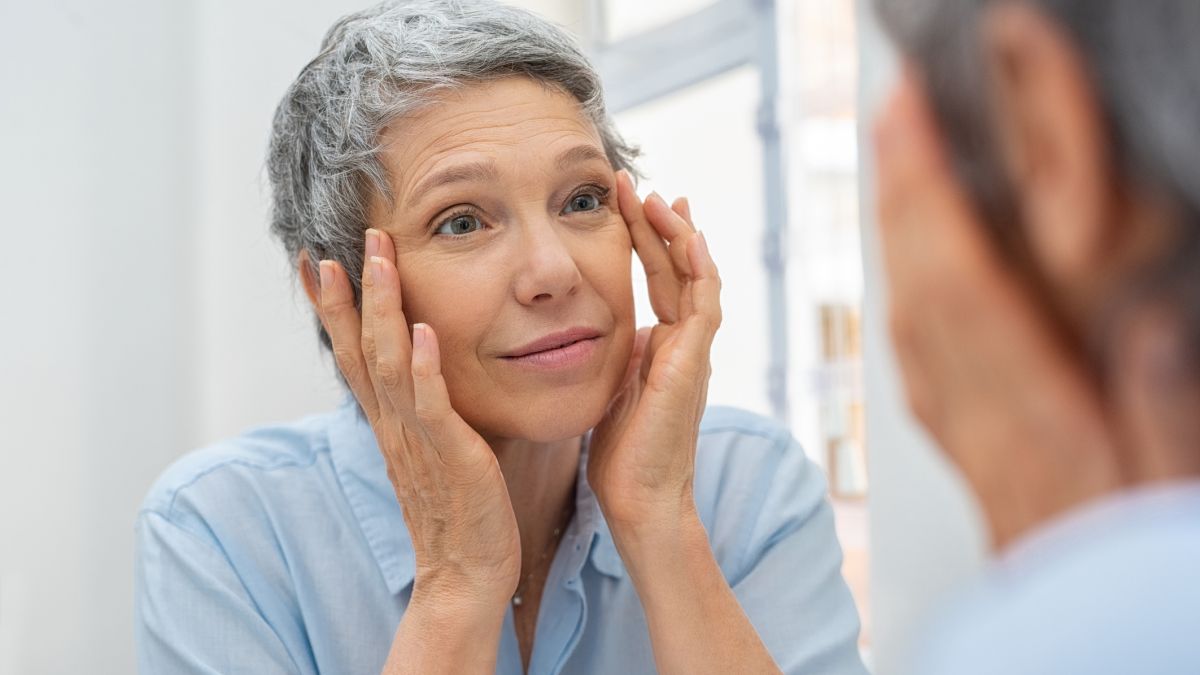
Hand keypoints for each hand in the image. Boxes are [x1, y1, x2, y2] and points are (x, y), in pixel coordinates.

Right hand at [315, 228, 519, 606]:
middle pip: (359, 349)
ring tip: (380, 261)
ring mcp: (417, 440)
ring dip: (383, 310)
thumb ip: (426, 410)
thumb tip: (428, 370)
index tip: (317, 261)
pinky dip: (423, 368)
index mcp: (389, 423)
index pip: (352, 355)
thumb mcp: (435, 450)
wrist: (467, 575)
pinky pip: (431, 406)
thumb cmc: (460, 512)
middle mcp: (393, 426)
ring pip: (388, 364)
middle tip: (340, 243)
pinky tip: (422, 332)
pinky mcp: (450, 456)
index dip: (334, 309)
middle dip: (350, 294)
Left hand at [588, 171, 721, 535]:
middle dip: (658, 223)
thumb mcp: (612, 389)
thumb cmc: (622, 455)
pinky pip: (704, 306)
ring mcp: (693, 352)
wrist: (640, 498)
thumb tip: (606, 330)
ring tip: (658, 197)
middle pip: (677, 268)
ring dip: (678, 236)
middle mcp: (683, 344)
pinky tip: (688, 237)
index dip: (644, 239)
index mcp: (663, 347)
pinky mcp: (694, 364)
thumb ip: (617, 356)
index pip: (659, 279)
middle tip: (636, 184)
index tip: (626, 202)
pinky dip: (700, 269)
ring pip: (696, 278)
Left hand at [874, 72, 1121, 547]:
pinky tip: (910, 263)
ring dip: (899, 232)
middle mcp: (980, 412)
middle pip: (923, 285)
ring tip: (898, 165)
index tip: (914, 126)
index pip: (963, 284)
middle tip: (896, 116)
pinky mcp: (960, 436)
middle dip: (905, 193)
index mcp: (1032, 414)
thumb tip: (1144, 319)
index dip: (931, 197)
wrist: (1074, 631)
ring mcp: (961, 425)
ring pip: (911, 312)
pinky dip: (909, 288)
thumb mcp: (1165, 473)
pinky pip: (917, 351)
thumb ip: (1156, 398)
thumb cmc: (1122, 552)